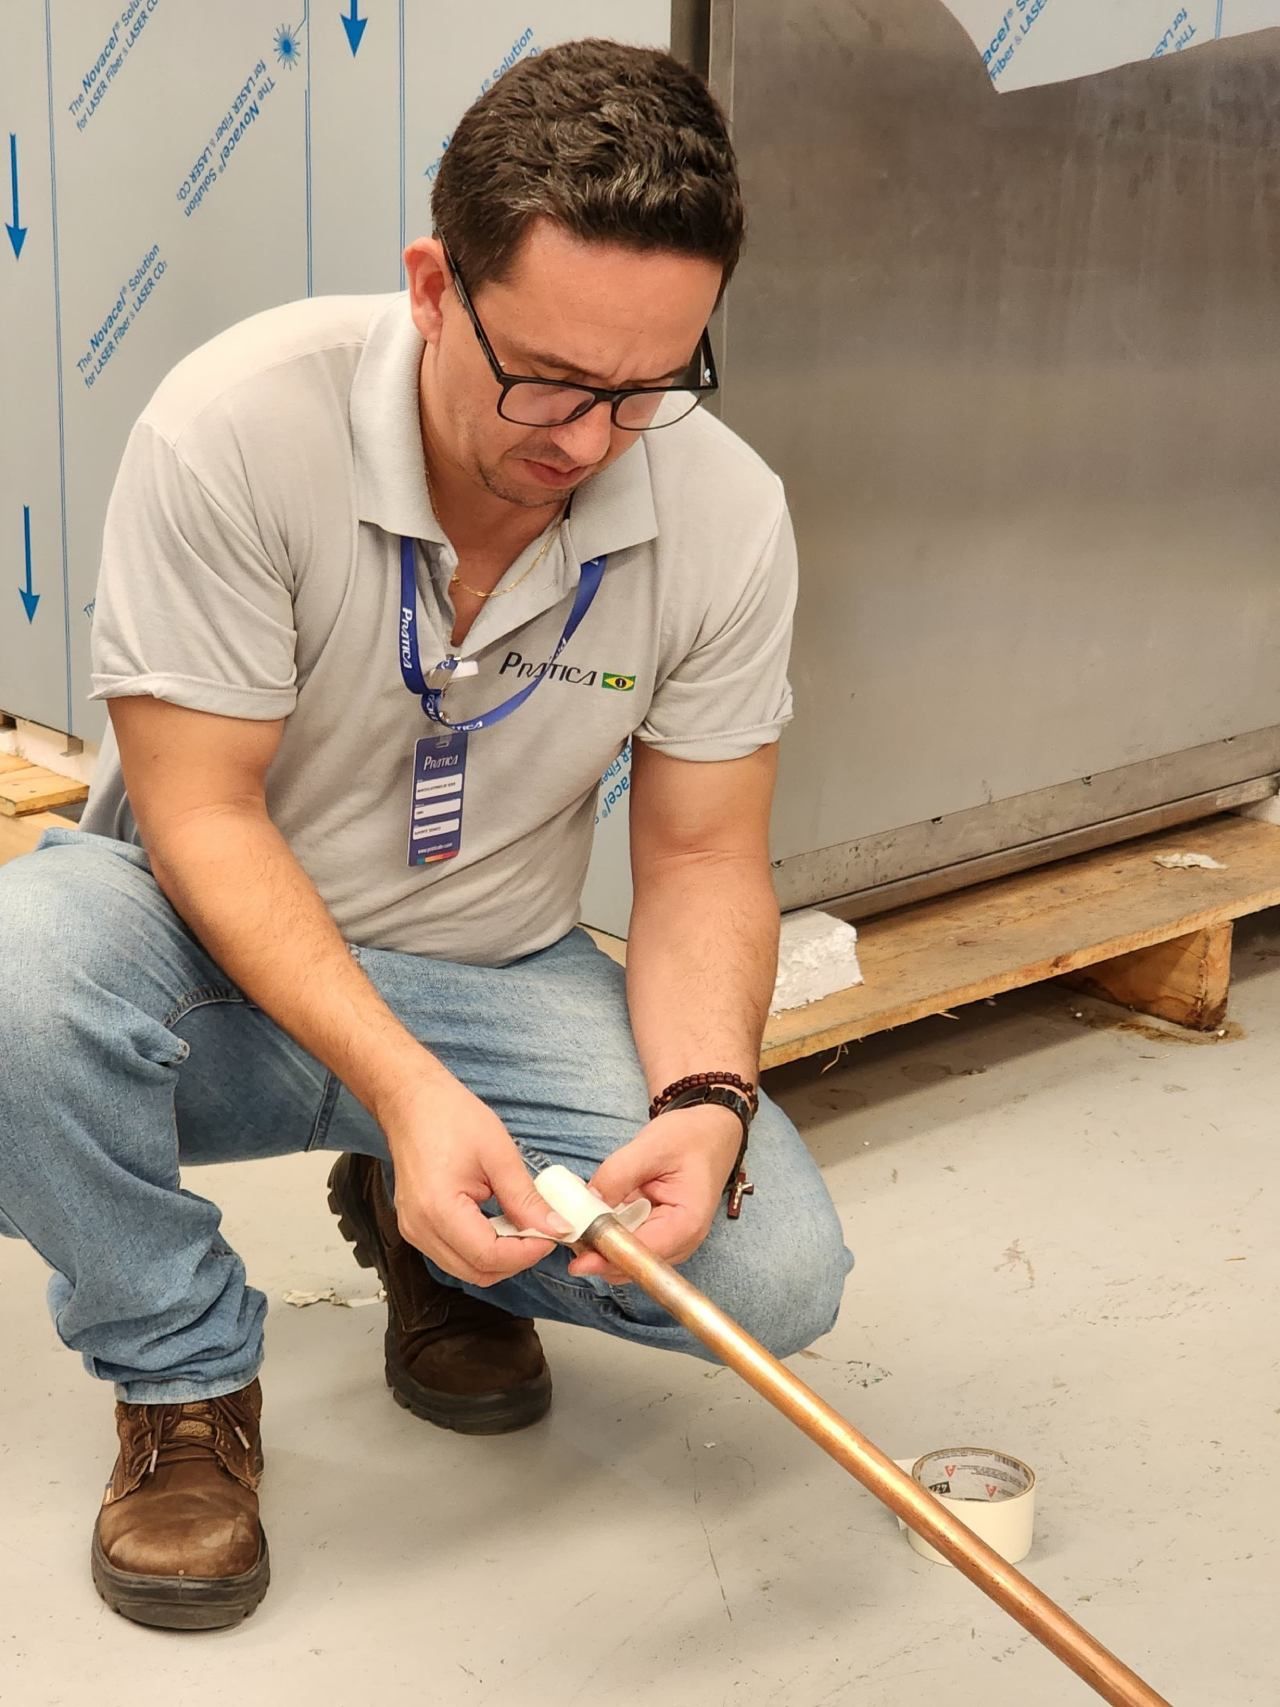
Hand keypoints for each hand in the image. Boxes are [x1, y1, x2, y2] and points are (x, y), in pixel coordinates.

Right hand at [376, 1071, 566, 1286]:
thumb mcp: (499, 1154)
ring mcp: (414, 1231)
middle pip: (477, 1272)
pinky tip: (499, 1224)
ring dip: (500, 1257)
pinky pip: (454, 1255)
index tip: (552, 1235)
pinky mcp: (417, 1227)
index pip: (488, 1257)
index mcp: (438, 1209)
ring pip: (466, 1269)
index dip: (526, 1253)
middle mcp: (420, 1228)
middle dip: (516, 1259)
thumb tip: (555, 1228)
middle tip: (542, 1232)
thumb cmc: (449, 1117)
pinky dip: (482, 1249)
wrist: (413, 1102)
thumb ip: (526, 1198)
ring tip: (522, 1226)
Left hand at [569, 1104, 742, 1283]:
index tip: (577, 1260)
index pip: (644, 1254)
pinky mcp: (660, 1234)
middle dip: (600, 1255)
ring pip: (630, 1259)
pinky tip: (591, 1218)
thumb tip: (586, 1203)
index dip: (609, 1257)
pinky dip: (610, 1235)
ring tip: (575, 1225)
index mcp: (687, 1223)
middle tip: (567, 1235)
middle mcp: (683, 1241)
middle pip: (635, 1265)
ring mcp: (672, 1241)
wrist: (712, 1132)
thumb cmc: (691, 1137)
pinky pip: (631, 1244)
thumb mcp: (652, 1146)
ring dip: (602, 1246)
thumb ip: (618, 1175)